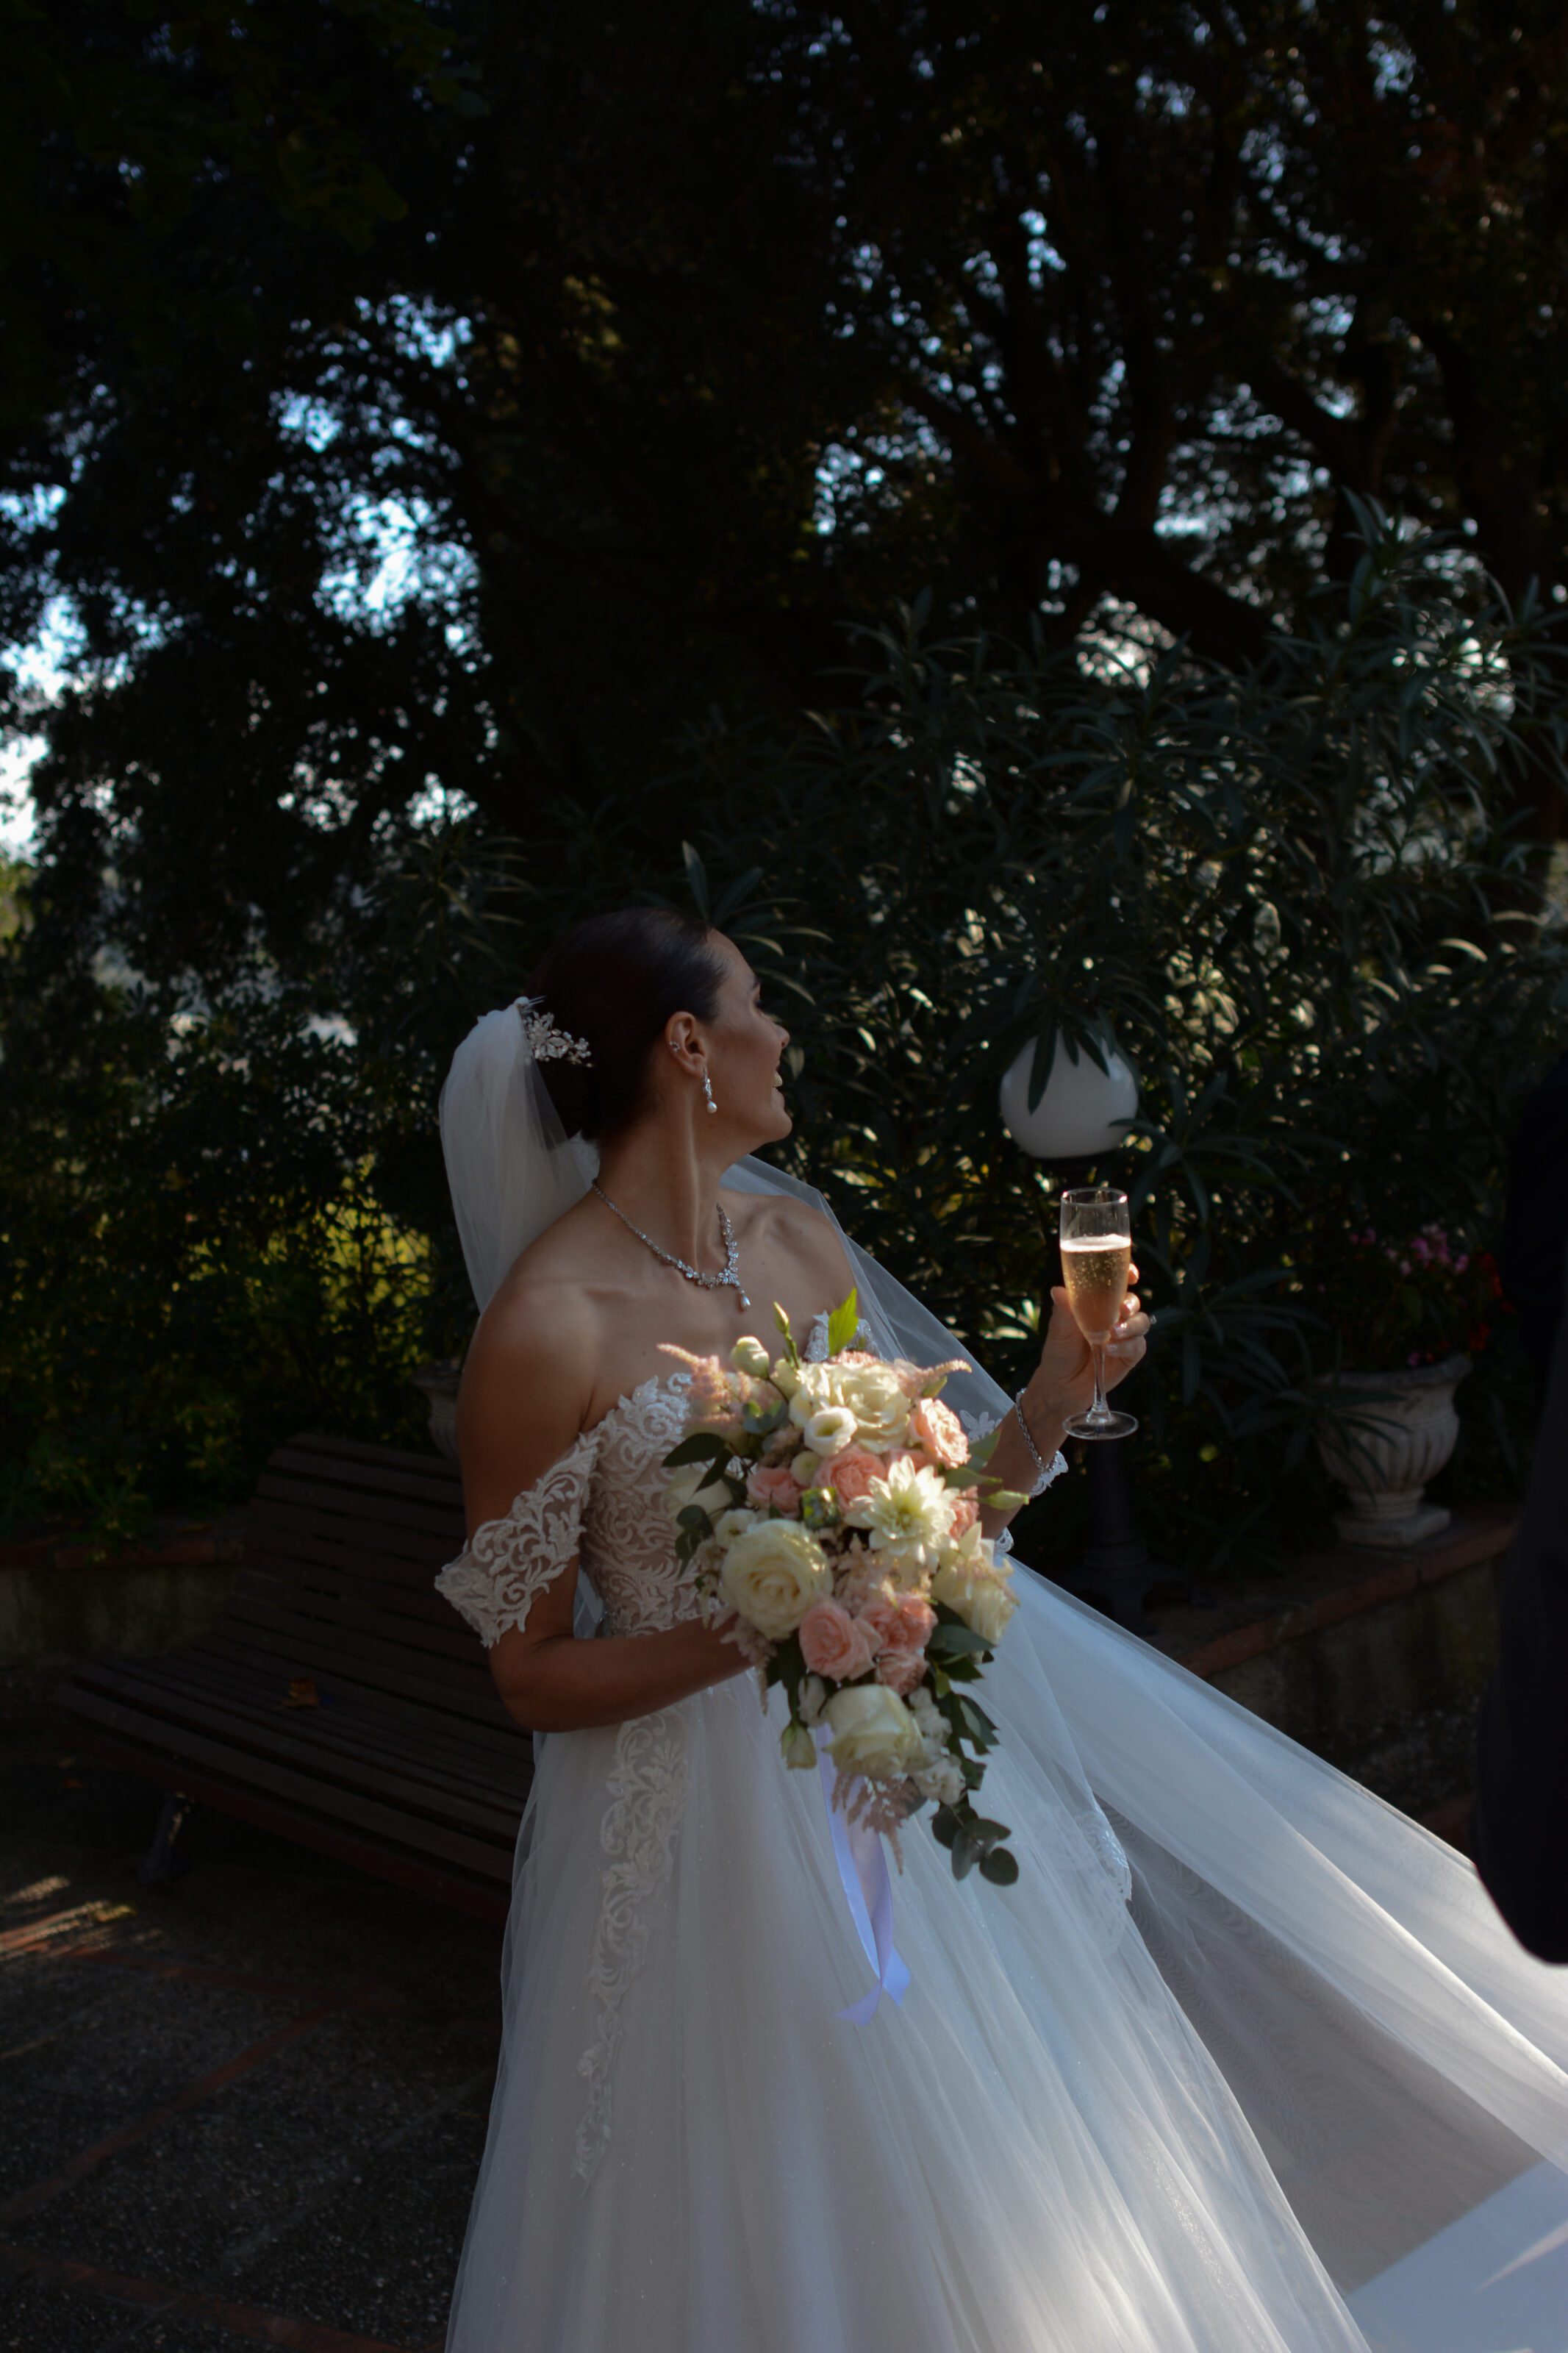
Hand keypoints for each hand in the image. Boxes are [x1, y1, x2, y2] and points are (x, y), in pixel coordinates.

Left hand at [1025, 1265, 1150, 1435]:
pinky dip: (1127, 1346)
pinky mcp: (1129, 1355)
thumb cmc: (1059, 1351)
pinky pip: (1138, 1345)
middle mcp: (1114, 1316)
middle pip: (1132, 1301)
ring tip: (1113, 1333)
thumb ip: (1063, 1310)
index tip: (1131, 1274)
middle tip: (1121, 1309)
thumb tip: (1058, 1290)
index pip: (1118, 1283)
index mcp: (1098, 1303)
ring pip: (1141, 1321)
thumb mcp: (1059, 1330)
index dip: (1128, 1274)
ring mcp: (1124, 1336)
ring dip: (1131, 1325)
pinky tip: (1110, 1349)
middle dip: (1131, 1302)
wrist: (1061, 1385)